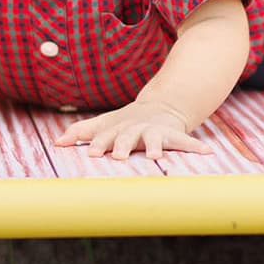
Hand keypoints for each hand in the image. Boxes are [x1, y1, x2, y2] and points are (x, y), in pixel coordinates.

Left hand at [53, 101, 210, 163]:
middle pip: (127, 138)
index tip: (93, 155)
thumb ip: (81, 131)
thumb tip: (57, 142)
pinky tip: (207, 153)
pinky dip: (196, 148)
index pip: (105, 137)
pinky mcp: (173, 135)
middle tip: (120, 156)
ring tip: (157, 157)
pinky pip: (186, 143)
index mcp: (118, 129)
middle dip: (123, 146)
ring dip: (155, 147)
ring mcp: (155, 132)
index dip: (100, 145)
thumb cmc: (127, 122)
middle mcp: (135, 130)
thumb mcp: (105, 123)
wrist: (161, 106)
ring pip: (154, 140)